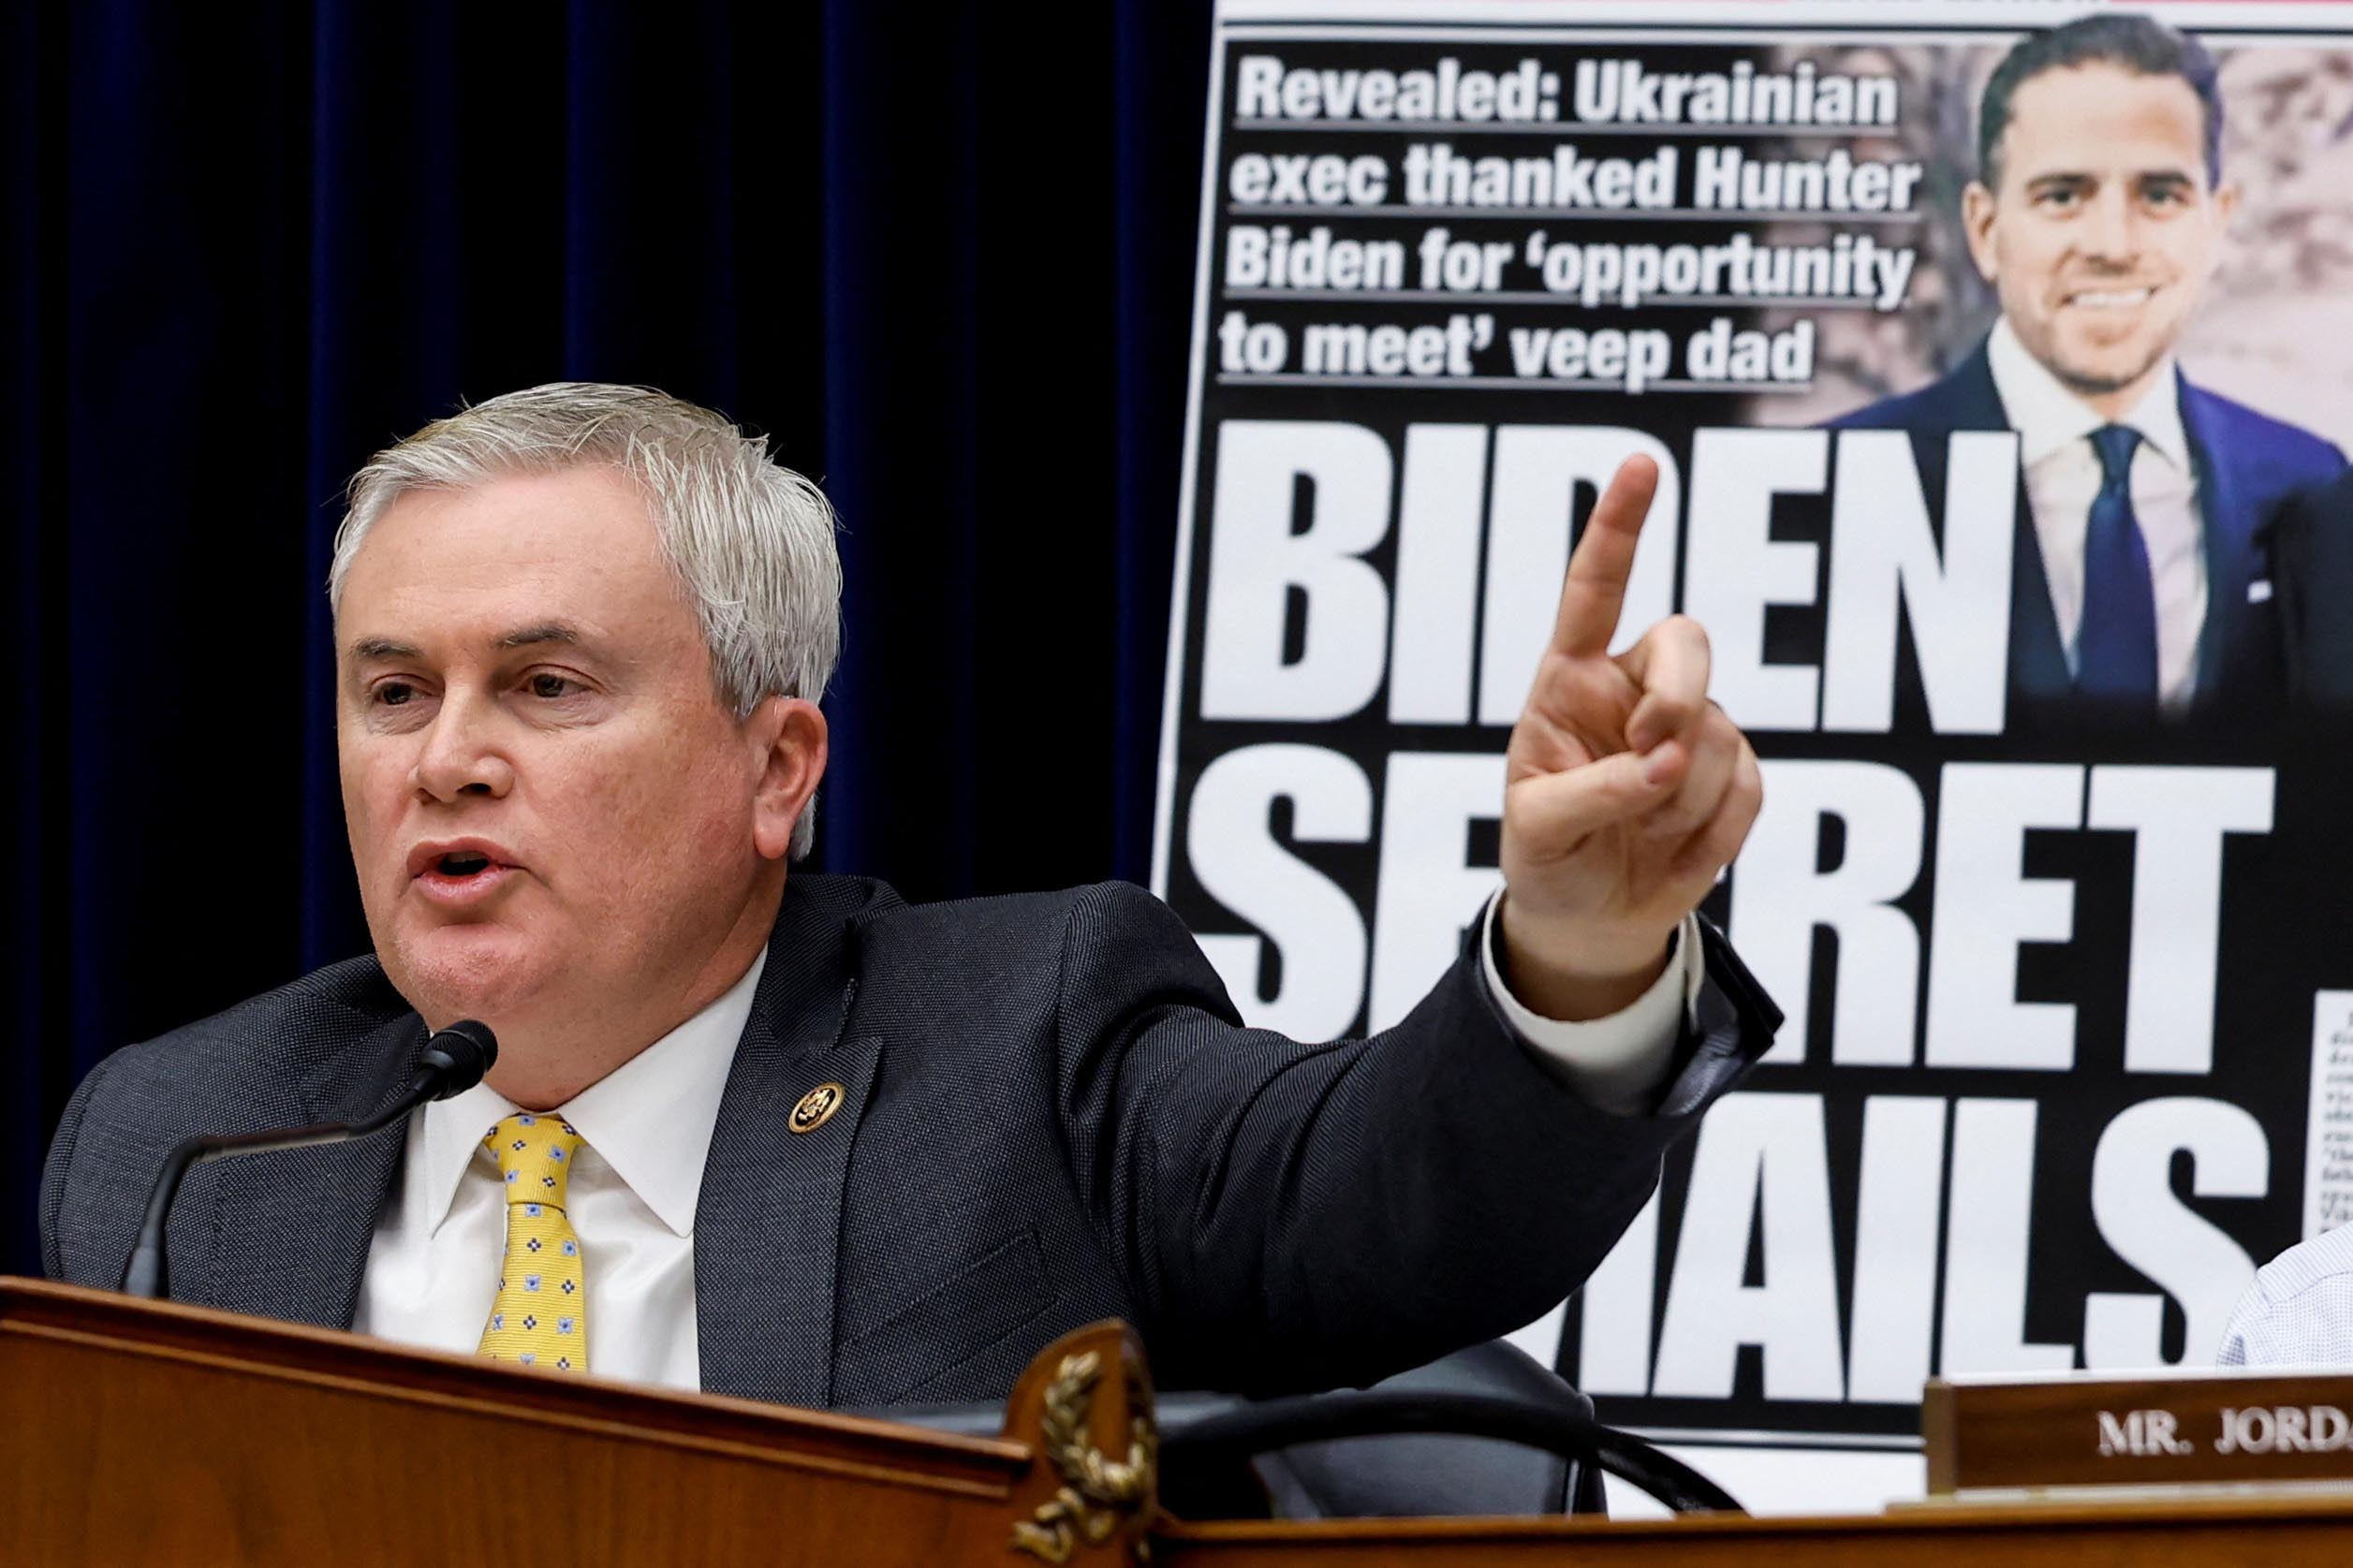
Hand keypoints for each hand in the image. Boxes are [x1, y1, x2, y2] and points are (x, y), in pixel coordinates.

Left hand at [1497, 454, 1761, 1020]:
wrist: (1589, 920)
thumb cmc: (1547, 858)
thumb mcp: (1537, 830)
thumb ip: (1593, 791)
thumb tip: (1666, 761)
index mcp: (1569, 680)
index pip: (1595, 591)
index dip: (1619, 528)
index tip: (1641, 463)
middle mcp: (1633, 689)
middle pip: (1687, 641)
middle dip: (1680, 697)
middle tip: (1652, 759)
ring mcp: (1690, 729)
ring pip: (1719, 733)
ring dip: (1681, 801)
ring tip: (1637, 836)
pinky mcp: (1732, 776)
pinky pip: (1749, 787)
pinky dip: (1713, 832)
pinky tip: (1675, 850)